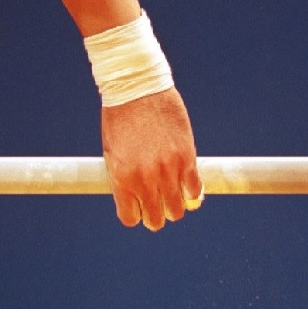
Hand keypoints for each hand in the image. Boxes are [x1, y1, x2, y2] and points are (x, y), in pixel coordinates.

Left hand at [101, 87, 202, 230]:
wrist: (136, 88)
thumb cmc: (119, 118)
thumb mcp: (113, 152)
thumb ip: (124, 178)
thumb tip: (137, 198)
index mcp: (122, 179)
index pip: (130, 218)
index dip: (136, 214)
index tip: (139, 207)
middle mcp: (145, 180)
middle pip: (156, 219)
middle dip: (157, 215)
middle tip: (159, 204)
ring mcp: (168, 170)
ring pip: (178, 209)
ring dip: (176, 206)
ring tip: (174, 194)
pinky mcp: (187, 158)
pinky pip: (194, 190)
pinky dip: (192, 192)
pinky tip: (187, 183)